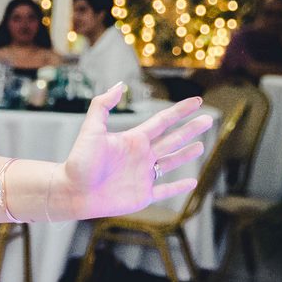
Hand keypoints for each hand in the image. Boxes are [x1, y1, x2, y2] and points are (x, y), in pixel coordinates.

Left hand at [55, 85, 215, 219]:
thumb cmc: (79, 160)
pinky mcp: (142, 195)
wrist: (72, 190)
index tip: (197, 100)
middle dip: (190, 129)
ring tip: (201, 146)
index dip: (180, 111)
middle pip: (172, 140)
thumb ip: (102, 105)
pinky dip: (179, 187)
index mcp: (133, 139)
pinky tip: (193, 182)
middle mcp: (141, 156)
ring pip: (171, 163)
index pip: (162, 122)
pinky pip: (165, 190)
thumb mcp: (91, 129)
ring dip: (186, 155)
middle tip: (208, 119)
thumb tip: (119, 85)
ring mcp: (143, 176)